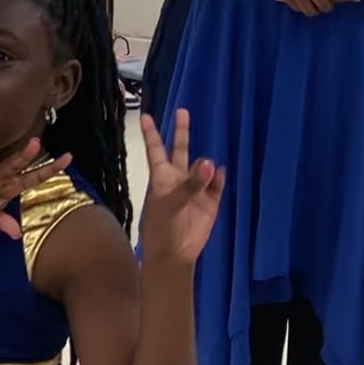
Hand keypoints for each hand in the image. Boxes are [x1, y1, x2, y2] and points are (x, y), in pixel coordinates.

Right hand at [0, 138, 71, 239]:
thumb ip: (1, 224)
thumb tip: (17, 234)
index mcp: (9, 187)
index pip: (33, 177)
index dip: (50, 169)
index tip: (68, 158)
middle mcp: (0, 178)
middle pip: (21, 165)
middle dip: (33, 154)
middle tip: (44, 143)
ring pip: (5, 167)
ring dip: (20, 158)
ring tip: (34, 147)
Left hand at [139, 110, 224, 265]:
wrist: (174, 254)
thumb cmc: (162, 228)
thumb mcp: (171, 204)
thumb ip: (190, 184)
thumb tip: (211, 163)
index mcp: (161, 177)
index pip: (156, 150)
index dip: (152, 134)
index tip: (145, 115)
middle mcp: (178, 178)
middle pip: (181, 149)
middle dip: (182, 131)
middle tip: (183, 110)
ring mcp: (196, 189)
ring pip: (203, 166)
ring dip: (205, 165)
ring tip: (206, 172)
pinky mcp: (211, 201)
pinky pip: (217, 183)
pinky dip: (218, 177)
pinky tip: (218, 174)